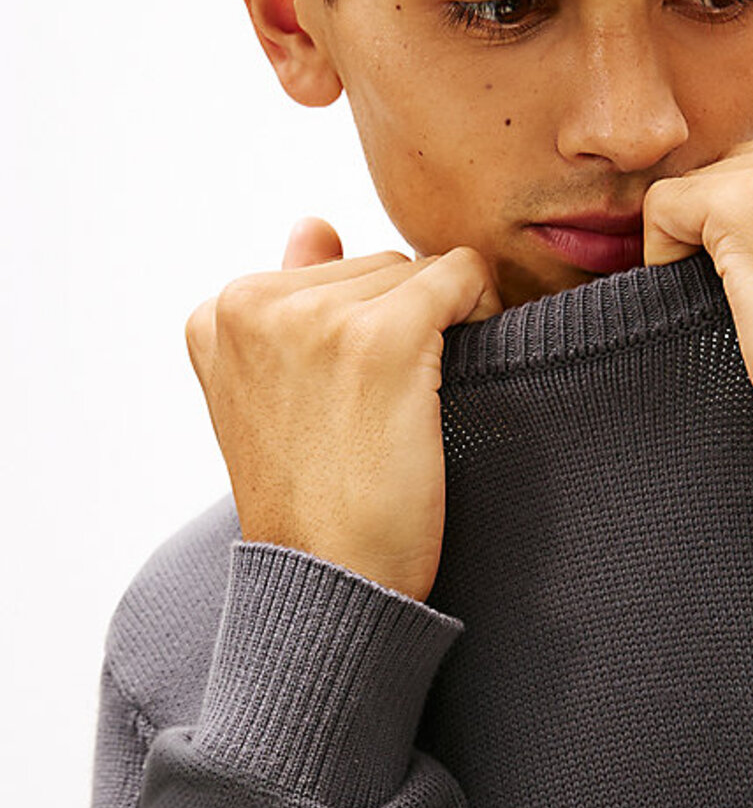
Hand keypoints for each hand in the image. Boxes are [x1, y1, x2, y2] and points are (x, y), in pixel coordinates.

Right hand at [185, 217, 502, 600]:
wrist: (331, 584)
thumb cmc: (314, 505)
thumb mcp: (274, 398)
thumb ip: (288, 301)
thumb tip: (314, 224)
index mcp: (216, 314)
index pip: (328, 271)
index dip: (367, 327)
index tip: (359, 399)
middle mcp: (252, 304)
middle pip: (375, 266)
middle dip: (404, 324)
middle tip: (391, 412)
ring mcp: (314, 319)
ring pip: (418, 272)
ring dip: (441, 326)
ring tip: (412, 408)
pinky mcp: (380, 338)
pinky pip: (461, 276)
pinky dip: (481, 310)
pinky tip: (465, 371)